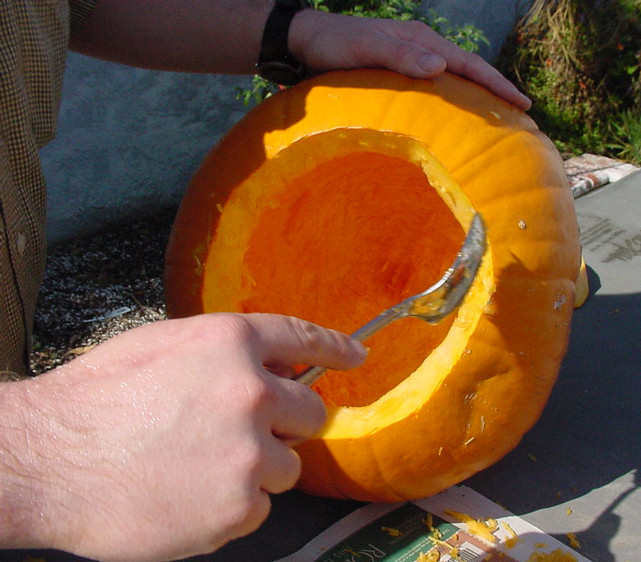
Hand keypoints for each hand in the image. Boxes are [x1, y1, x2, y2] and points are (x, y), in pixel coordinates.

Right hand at [2, 313, 364, 561]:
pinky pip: (259, 507)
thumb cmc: (95, 400)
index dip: (335, 348)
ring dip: (257, 468)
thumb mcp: (162, 348)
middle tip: (240, 433)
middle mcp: (251, 393)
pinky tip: (188, 495)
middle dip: (285, 424)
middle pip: (311, 413)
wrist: (44, 462)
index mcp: (231, 343)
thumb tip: (272, 370)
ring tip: (198, 467)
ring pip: (288, 466)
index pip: (304, 338)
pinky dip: (234, 505)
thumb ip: (224, 355)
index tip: (357, 356)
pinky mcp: (238, 508)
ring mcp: (249, 454)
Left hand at [290, 10, 531, 110]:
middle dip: (495, 90)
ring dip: (476, 97)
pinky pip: (436, 89)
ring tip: (497, 118)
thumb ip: (400, 55)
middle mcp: (421, 49)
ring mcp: (411, 61)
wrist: (305, 42)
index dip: (496, 84)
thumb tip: (442, 66)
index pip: (469, 64)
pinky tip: (454, 118)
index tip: (522, 103)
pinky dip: (452, 101)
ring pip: (453, 80)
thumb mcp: (364, 48)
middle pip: (468, 71)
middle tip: (521, 114)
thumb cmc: (332, 46)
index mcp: (421, 41)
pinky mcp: (398, 74)